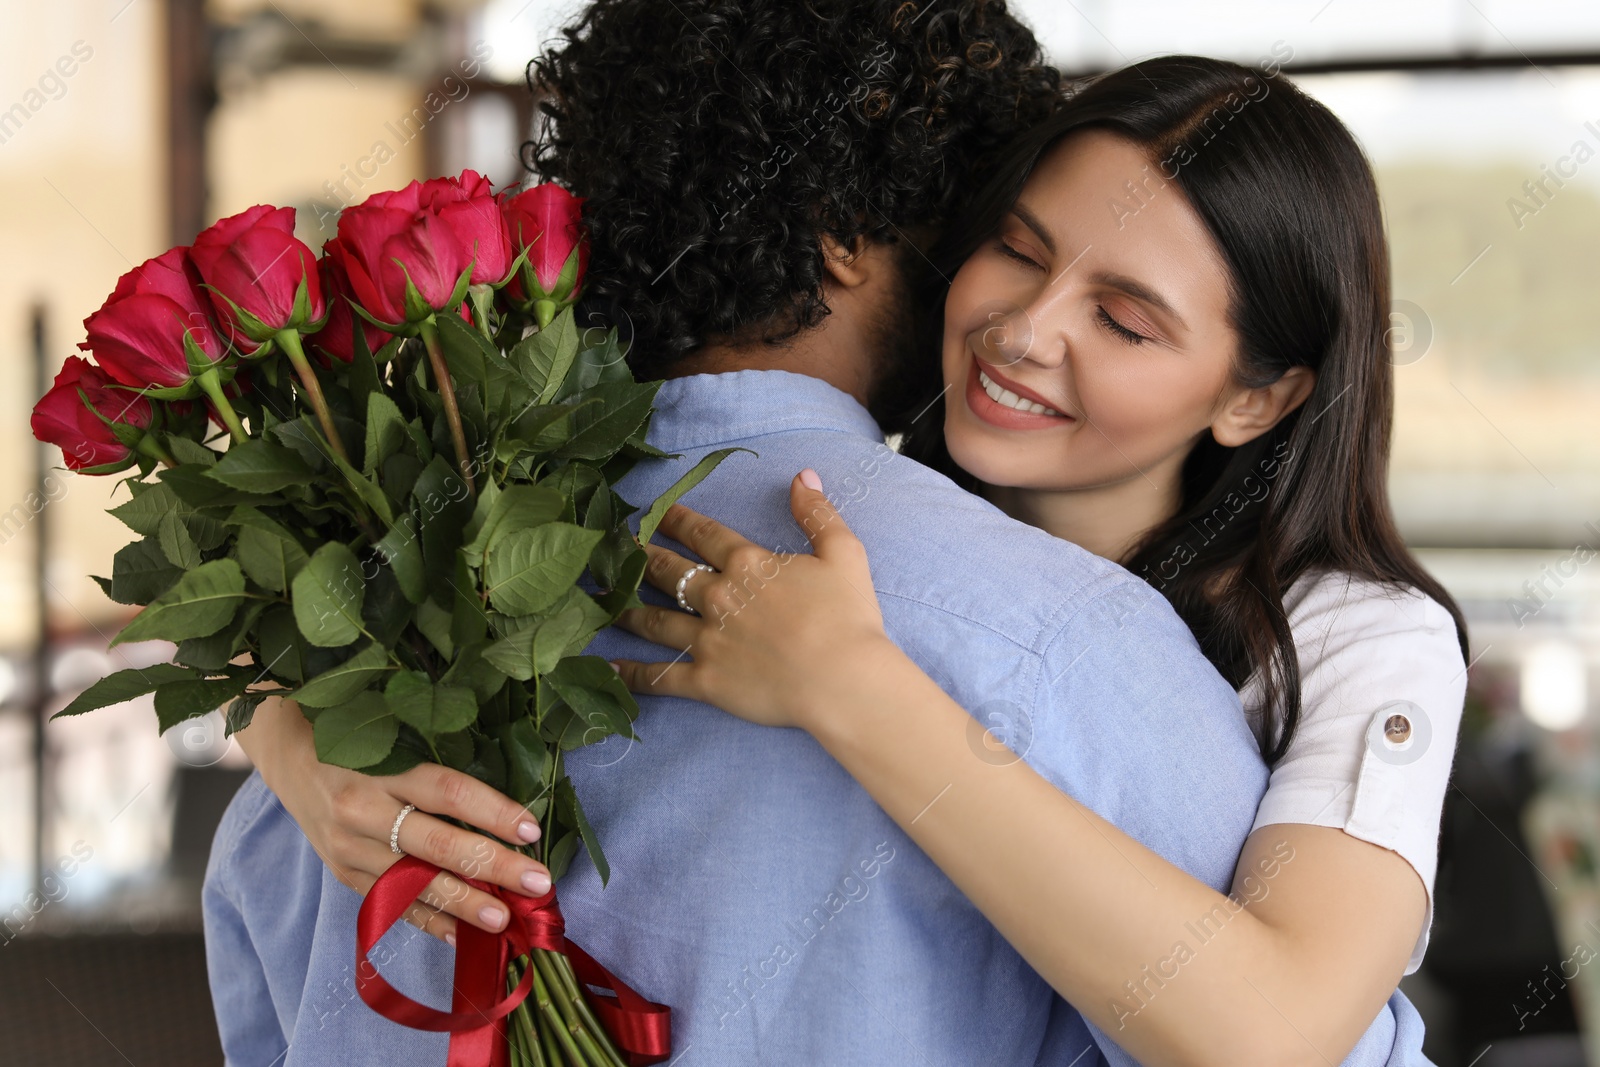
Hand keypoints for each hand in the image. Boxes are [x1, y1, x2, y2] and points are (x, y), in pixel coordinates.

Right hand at [235, 699, 552, 944]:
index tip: (531, 830)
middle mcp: (362, 808)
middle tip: (537, 883)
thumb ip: (441, 768)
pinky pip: (390, 904)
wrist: (293, 759)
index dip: (492, 811)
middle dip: (492, 865)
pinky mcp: (343, 873)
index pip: (447, 791)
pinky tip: (460, 936)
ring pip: (412, 882)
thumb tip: (508, 808)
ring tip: (502, 920)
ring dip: (462, 904)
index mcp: (383, 764)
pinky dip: (427, 921)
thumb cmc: (364, 742)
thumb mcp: (398, 739)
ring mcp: (348, 847)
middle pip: (436, 843)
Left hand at [611, 469, 897, 731]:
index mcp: (747, 564)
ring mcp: (708, 641)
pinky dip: (633, 673)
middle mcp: (718, 598)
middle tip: (614, 549)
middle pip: (667, 571)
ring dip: (624, 608)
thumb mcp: (844, 553)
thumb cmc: (848, 617)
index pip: (702, 534)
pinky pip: (661, 677)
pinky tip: (609, 667)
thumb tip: (801, 476)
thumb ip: (818, 513)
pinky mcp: (706, 681)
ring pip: (654, 620)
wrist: (844, 679)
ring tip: (601, 600)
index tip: (653, 512)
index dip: (675, 519)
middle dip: (639, 556)